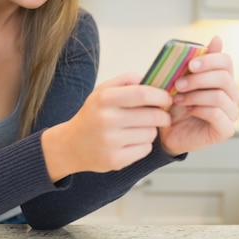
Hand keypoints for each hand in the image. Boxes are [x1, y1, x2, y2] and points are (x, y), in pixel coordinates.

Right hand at [42, 73, 172, 181]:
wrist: (71, 145)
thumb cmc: (93, 115)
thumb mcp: (102, 91)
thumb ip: (126, 80)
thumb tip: (151, 79)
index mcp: (104, 99)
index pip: (142, 94)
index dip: (160, 96)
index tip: (167, 98)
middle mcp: (106, 120)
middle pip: (151, 116)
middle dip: (163, 116)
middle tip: (163, 116)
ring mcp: (110, 142)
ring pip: (150, 133)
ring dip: (152, 130)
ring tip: (140, 129)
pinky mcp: (115, 160)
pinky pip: (145, 149)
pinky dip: (144, 145)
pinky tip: (133, 141)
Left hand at [158, 36, 238, 156]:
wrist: (166, 130)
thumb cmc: (176, 103)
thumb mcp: (183, 78)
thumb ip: (198, 61)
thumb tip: (217, 39)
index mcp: (223, 79)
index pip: (226, 61)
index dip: (209, 60)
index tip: (190, 65)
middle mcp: (232, 95)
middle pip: (224, 78)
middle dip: (198, 79)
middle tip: (178, 84)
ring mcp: (231, 113)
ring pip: (220, 97)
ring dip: (195, 96)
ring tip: (178, 99)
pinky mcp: (225, 130)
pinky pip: (217, 114)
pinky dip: (200, 110)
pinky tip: (188, 110)